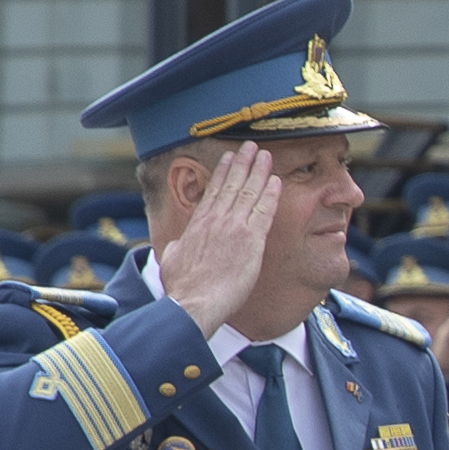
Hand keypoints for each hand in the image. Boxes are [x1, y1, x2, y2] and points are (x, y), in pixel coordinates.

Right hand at [152, 142, 281, 327]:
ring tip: (264, 154)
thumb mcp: (172, 260)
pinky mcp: (251, 240)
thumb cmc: (182, 288)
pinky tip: (276, 180)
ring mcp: (234, 228)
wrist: (194, 303)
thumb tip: (176, 246)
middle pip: (231, 185)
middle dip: (242, 163)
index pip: (213, 192)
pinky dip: (270, 194)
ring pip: (248, 192)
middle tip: (251, 146)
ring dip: (258, 171)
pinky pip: (264, 211)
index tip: (229, 158)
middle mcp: (215, 221)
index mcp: (197, 224)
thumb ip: (177, 248)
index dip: (223, 173)